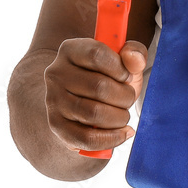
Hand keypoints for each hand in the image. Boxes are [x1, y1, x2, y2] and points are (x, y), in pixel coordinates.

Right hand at [44, 38, 146, 153]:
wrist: (86, 100)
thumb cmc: (108, 77)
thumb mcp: (124, 61)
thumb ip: (134, 53)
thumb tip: (134, 59)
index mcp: (71, 49)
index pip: (96, 54)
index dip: (119, 68)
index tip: (127, 76)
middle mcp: (56, 73)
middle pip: (98, 86)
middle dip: (124, 96)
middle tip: (128, 98)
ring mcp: (53, 100)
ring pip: (93, 113)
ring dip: (119, 117)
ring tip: (123, 115)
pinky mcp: (56, 125)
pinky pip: (86, 137)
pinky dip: (110, 138)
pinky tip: (123, 133)